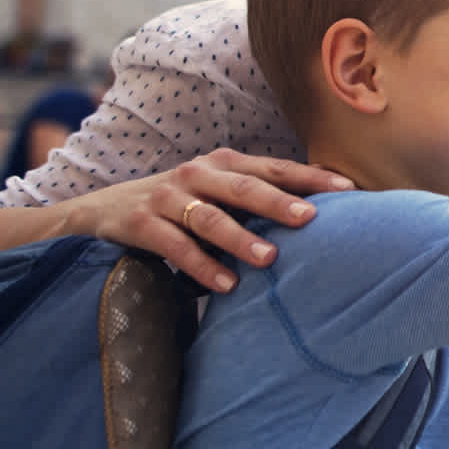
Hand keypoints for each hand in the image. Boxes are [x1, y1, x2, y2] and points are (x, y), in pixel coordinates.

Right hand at [55, 149, 352, 292]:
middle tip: (311, 219)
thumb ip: (254, 202)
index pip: (275, 168)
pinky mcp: (140, 222)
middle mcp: (198, 174)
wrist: (99, 211)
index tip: (349, 190)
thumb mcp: (215, 195)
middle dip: (280, 202)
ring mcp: (168, 196)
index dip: (311, 178)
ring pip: (210, 217)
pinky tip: (225, 284)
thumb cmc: (177, 206)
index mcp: (224, 164)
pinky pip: (175, 246)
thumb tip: (319, 221)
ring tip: (269, 260)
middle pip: (246, 187)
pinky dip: (201, 266)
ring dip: (241, 239)